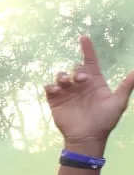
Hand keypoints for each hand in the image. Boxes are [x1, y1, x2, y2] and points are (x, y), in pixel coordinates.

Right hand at [45, 36, 133, 152]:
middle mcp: (80, 85)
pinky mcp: (55, 100)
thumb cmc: (104, 120)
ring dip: (62, 76)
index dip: (87, 49)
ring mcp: (67, 92)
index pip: (90, 62)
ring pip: (61, 76)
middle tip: (79, 79)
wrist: (88, 137)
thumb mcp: (118, 102)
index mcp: (94, 82)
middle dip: (76, 70)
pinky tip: (55, 90)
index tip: (83, 37)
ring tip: (65, 83)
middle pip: (74, 68)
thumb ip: (126, 86)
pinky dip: (51, 86)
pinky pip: (49, 88)